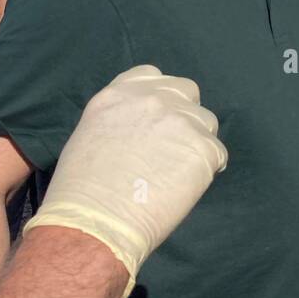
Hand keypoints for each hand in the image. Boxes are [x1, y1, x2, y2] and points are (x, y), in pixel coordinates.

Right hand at [23, 65, 227, 296]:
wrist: (95, 221)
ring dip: (196, 141)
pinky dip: (207, 169)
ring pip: (206, 123)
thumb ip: (122, 119)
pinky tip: (186, 186)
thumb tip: (143, 129)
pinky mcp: (202, 147)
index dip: (160, 97)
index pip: (152, 76)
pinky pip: (217, 154)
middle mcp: (152, 99)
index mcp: (119, 94)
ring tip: (178, 171)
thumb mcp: (91, 135)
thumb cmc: (81, 191)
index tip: (159, 117)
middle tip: (173, 145)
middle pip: (187, 92)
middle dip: (183, 114)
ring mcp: (180, 121)